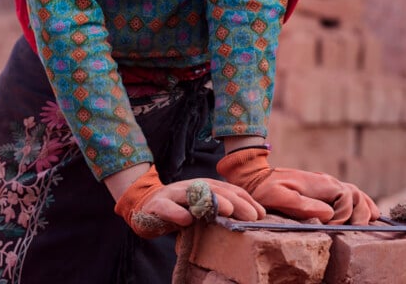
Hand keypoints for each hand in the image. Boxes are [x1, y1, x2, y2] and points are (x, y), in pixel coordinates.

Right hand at [113, 164, 265, 238]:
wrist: (144, 205)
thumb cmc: (179, 208)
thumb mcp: (201, 208)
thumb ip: (218, 210)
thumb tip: (249, 217)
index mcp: (203, 186)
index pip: (227, 189)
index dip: (245, 199)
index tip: (261, 213)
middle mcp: (190, 186)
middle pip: (215, 190)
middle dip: (235, 202)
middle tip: (252, 216)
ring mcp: (173, 194)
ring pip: (193, 194)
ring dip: (210, 201)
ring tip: (227, 211)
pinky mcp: (157, 205)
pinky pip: (168, 208)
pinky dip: (177, 213)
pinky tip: (187, 220)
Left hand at [216, 148, 379, 224]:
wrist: (257, 178)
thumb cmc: (266, 189)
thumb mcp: (279, 196)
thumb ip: (303, 204)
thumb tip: (329, 213)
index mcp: (319, 183)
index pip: (346, 197)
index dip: (345, 213)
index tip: (332, 225)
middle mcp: (326, 182)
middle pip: (356, 195)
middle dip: (361, 212)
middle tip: (356, 228)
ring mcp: (326, 185)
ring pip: (355, 194)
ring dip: (364, 208)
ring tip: (369, 222)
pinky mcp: (323, 190)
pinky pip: (348, 194)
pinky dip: (361, 203)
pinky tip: (368, 213)